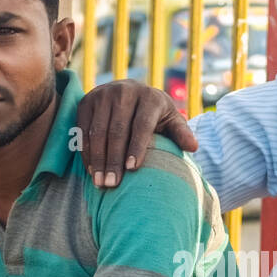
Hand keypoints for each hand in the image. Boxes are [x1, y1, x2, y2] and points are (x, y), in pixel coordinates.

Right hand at [75, 79, 198, 188]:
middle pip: (117, 130)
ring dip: (97, 159)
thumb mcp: (171, 119)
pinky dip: (86, 151)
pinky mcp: (87, 101)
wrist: (130, 91)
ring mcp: (103, 94)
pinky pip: (83, 129)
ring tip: (100, 182)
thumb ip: (181, 133)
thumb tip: (193, 147)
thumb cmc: (155, 113)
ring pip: (98, 131)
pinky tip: (90, 170)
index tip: (132, 169)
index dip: (136, 147)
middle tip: (112, 184)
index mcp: (149, 97)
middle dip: (113, 159)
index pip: (141, 124)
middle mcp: (125, 91)